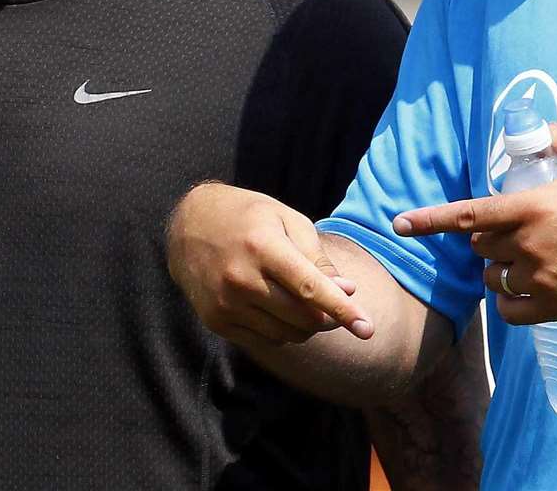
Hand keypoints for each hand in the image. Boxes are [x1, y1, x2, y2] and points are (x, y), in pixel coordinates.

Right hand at [166, 182, 375, 346]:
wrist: (188, 225)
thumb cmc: (249, 217)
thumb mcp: (288, 221)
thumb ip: (318, 258)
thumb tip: (347, 291)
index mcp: (263, 247)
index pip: (310, 288)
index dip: (342, 310)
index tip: (367, 328)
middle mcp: (242, 279)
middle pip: (303, 317)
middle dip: (328, 316)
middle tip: (335, 303)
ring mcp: (226, 303)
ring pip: (287, 334)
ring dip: (306, 325)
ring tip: (301, 299)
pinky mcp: (216, 320)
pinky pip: (265, 340)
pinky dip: (282, 330)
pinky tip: (277, 307)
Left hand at [392, 125, 556, 324]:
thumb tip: (533, 127)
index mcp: (531, 207)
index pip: (467, 214)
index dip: (429, 219)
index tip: (400, 223)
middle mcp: (529, 245)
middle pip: (480, 245)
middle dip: (489, 237)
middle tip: (518, 230)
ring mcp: (541, 280)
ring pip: (493, 277)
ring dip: (499, 268)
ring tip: (526, 259)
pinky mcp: (555, 307)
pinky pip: (510, 311)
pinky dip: (510, 301)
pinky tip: (524, 290)